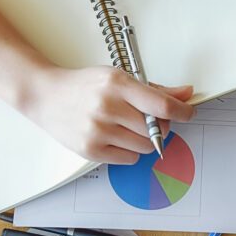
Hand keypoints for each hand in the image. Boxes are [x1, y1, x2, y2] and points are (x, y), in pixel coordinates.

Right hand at [21, 66, 195, 163]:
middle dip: (161, 126)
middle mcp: (108, 107)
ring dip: (146, 140)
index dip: (182, 112)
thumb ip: (154, 89)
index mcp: (118, 84)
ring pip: (146, 146)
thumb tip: (185, 94)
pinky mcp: (91, 150)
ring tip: (129, 127)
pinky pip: (129, 158)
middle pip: (157, 129)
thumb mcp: (119, 77)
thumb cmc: (84, 86)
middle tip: (151, 120)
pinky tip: (117, 137)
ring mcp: (98, 130)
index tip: (187, 113)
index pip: (162, 105)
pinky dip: (130, 150)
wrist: (47, 96)